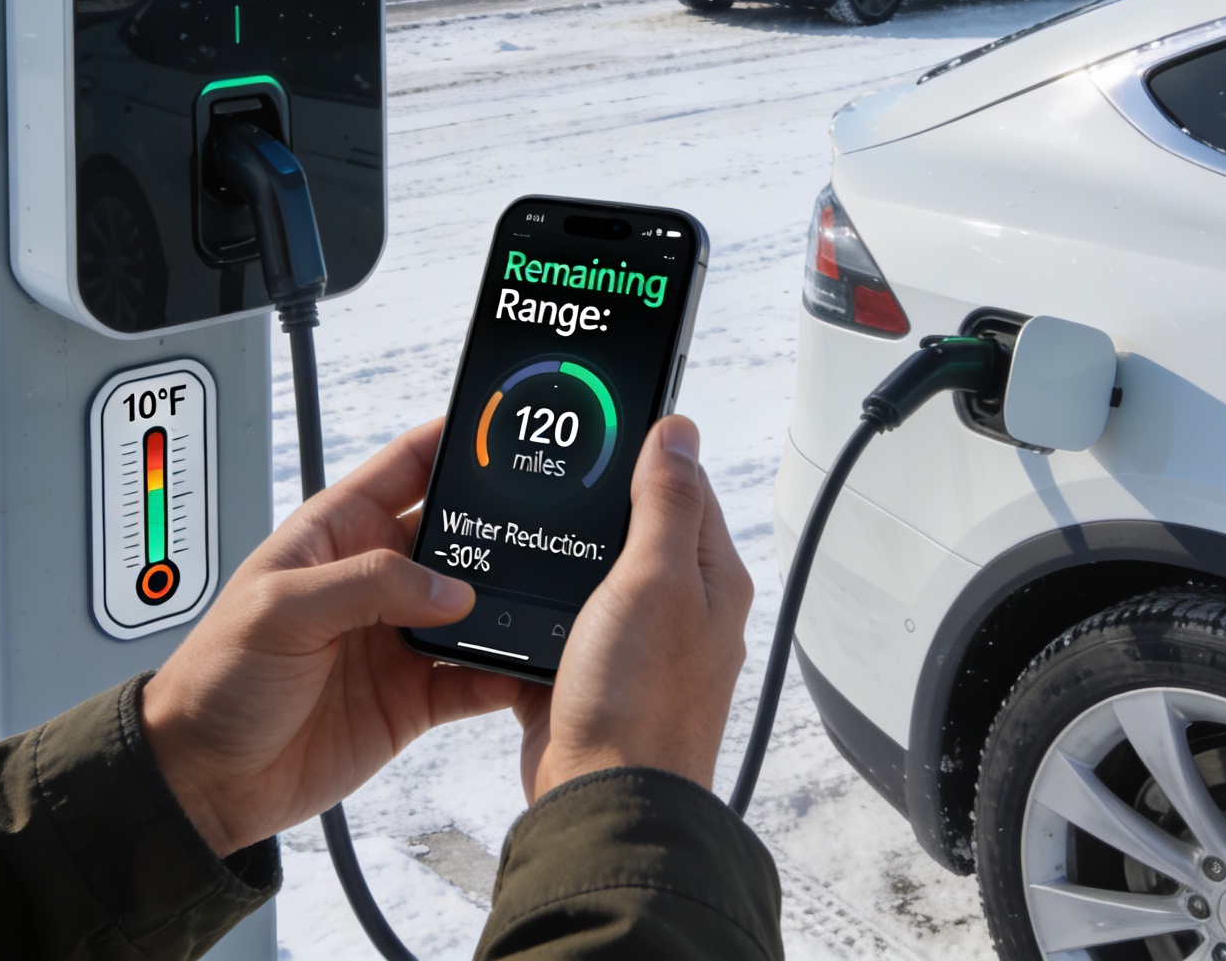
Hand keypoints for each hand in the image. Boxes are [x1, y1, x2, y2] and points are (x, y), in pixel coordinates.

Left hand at [140, 418, 523, 855]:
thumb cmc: (216, 680)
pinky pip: (474, 675)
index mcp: (337, 534)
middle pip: (456, 535)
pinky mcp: (412, 695)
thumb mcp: (281, 610)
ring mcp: (397, 637)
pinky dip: (505, 671)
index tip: (503, 432)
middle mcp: (374, 579)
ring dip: (507, 604)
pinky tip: (527, 666)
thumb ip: (367, 585)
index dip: (454, 442)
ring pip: (475, 606)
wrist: (205, 779)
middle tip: (548, 526)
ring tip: (546, 600)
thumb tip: (449, 587)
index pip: (408, 466)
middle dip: (500, 527)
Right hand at [512, 415, 751, 800]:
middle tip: (554, 471)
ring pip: (593, 574)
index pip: (684, 487)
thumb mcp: (655, 578)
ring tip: (528, 526)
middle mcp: (681, 609)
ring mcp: (634, 644)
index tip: (601, 425)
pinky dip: (538, 607)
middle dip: (595, 503)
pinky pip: (562, 623)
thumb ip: (665, 502)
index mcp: (711, 578)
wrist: (603, 799)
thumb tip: (677, 430)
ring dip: (562, 556)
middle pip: (634, 527)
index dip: (644, 453)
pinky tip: (514, 592)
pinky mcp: (590, 674)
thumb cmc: (641, 704)